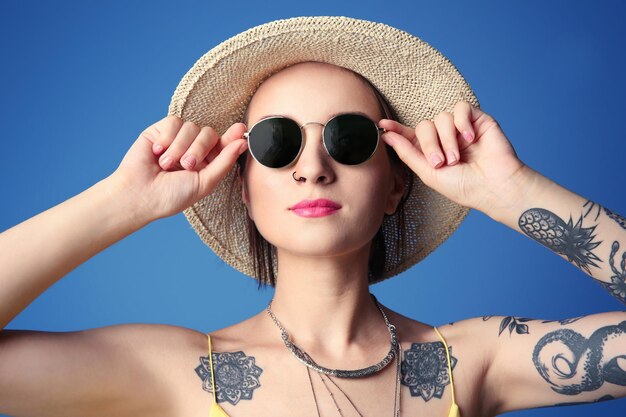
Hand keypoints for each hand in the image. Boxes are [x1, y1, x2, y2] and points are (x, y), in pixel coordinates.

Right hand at [109, 115, 247, 221]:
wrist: (140, 194)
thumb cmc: (171, 196)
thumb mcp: (204, 183)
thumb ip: (224, 162)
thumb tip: (242, 143)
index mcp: (205, 163)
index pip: (222, 144)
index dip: (232, 137)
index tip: (241, 129)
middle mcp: (192, 149)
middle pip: (209, 133)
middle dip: (199, 149)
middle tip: (186, 166)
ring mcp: (176, 139)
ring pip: (191, 127)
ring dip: (180, 148)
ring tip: (166, 165)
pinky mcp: (160, 131)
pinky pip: (174, 122)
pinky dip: (167, 138)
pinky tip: (157, 152)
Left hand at [379, 101, 526, 213]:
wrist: (494, 186)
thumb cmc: (464, 186)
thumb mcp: (429, 173)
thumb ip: (407, 153)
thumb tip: (387, 136)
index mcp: (430, 151)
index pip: (410, 135)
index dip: (395, 129)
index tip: (382, 126)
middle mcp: (444, 137)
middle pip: (424, 126)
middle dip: (430, 144)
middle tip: (441, 162)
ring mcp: (460, 128)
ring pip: (442, 118)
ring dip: (448, 139)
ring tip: (458, 158)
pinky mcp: (477, 119)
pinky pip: (461, 108)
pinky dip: (463, 123)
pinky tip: (470, 139)